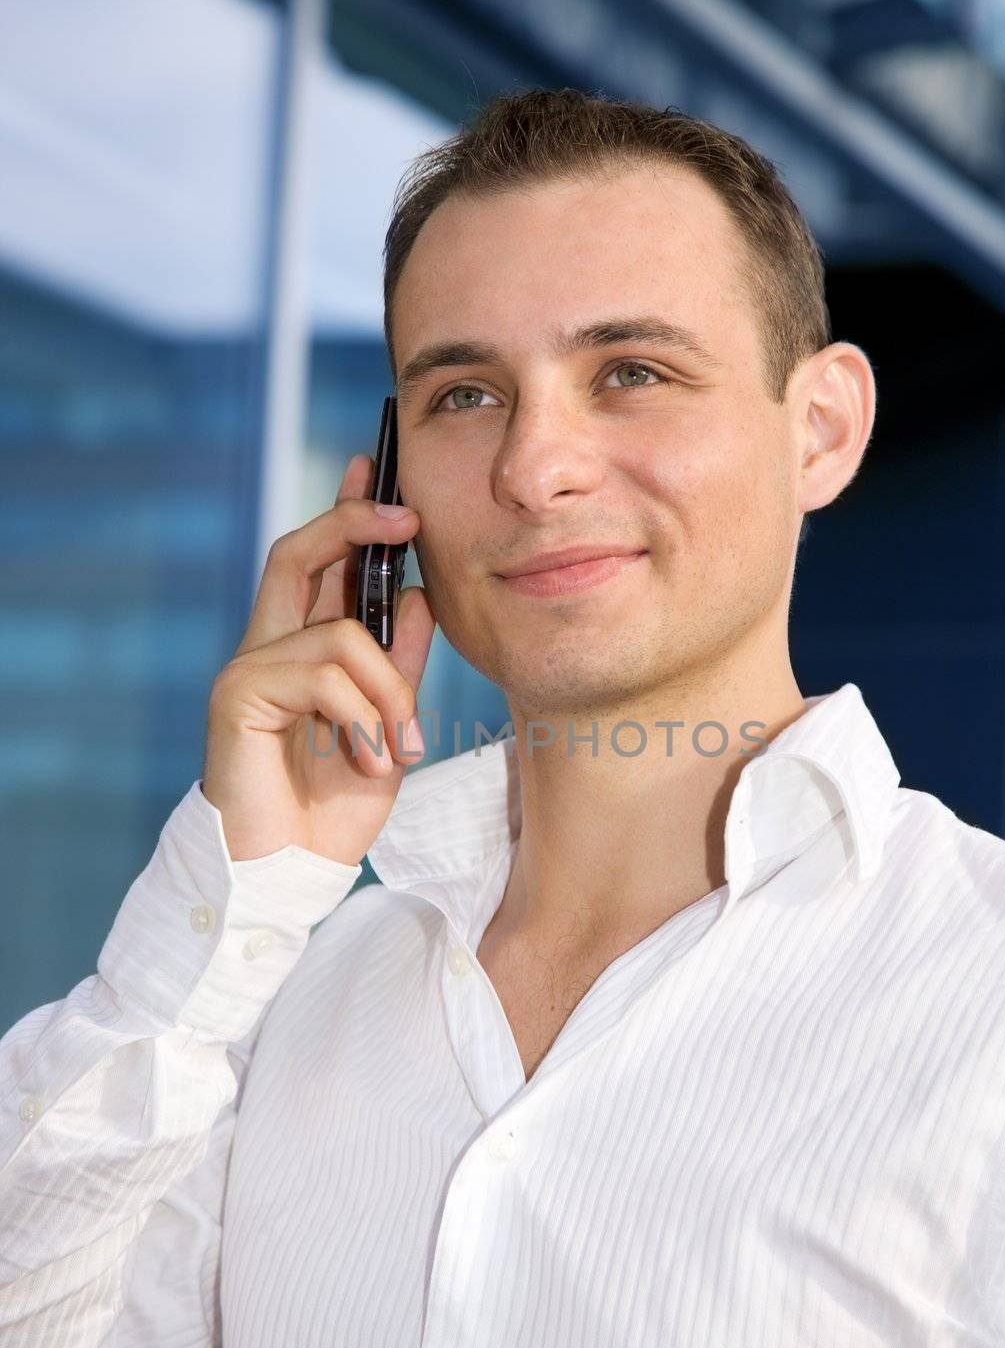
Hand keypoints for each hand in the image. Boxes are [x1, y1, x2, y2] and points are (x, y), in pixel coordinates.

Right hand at [201, 454, 434, 864]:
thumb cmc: (332, 808)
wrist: (291, 872)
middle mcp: (267, 648)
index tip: (379, 475)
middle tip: (406, 515)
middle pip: (298, 551)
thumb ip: (399, 664)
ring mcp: (248, 668)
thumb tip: (422, 594)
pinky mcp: (238, 695)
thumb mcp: (387, 726)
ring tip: (396, 749)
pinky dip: (362, 717)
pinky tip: (366, 759)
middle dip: (353, 522)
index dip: (345, 514)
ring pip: (343, 633)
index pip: (315, 562)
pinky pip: (323, 674)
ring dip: (390, 691)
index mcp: (299, 650)